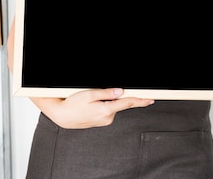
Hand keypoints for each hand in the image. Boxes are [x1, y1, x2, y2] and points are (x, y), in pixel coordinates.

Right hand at [32, 88, 154, 128]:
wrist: (62, 116)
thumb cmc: (72, 104)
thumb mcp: (89, 94)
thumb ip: (107, 93)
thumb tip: (120, 91)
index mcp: (106, 110)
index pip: (127, 104)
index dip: (140, 100)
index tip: (150, 99)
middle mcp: (107, 118)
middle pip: (120, 103)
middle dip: (117, 96)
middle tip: (103, 93)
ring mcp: (104, 121)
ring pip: (113, 106)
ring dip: (107, 100)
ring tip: (90, 99)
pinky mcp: (101, 121)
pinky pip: (107, 110)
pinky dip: (104, 105)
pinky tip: (92, 104)